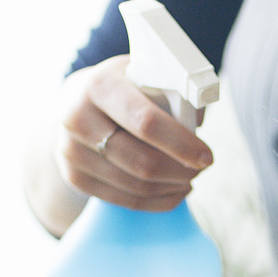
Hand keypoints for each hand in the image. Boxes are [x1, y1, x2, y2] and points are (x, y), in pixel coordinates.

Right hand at [55, 55, 212, 211]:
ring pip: (136, 185)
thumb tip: (196, 121)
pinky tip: (174, 190)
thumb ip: (172, 93)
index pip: (146, 122)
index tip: (206, 156)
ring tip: (190, 178)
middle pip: (142, 162)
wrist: (74, 102)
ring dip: (172, 187)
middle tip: (202, 168)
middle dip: (181, 171)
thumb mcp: (144, 75)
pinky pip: (125, 200)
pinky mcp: (74, 176)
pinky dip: (157, 200)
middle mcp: (78, 118)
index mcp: (101, 85)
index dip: (181, 144)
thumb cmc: (123, 88)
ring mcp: (71, 150)